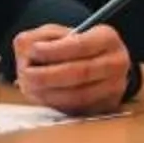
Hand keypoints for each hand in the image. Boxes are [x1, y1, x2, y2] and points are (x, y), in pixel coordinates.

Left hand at [12, 21, 130, 114]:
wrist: (94, 66)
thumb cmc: (70, 47)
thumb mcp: (57, 33)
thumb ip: (41, 38)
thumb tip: (31, 54)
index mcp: (107, 38)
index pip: (81, 45)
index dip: (55, 50)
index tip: (34, 51)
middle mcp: (117, 63)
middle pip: (81, 72)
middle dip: (48, 75)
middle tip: (26, 75)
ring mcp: (114, 88)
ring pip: (79, 96)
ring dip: (49, 93)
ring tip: (31, 86)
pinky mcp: (106, 107)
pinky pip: (79, 109)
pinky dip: (57, 104)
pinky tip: (43, 96)